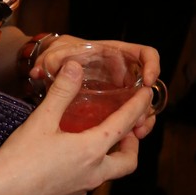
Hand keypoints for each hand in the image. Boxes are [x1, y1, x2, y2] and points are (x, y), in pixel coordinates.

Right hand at [0, 58, 153, 194]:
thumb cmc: (19, 158)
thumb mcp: (41, 120)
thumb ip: (62, 92)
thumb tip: (75, 66)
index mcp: (91, 151)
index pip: (124, 125)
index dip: (137, 108)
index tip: (148, 96)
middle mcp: (93, 174)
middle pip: (127, 161)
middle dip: (133, 143)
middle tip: (127, 127)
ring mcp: (80, 189)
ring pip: (108, 173)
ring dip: (112, 156)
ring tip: (100, 138)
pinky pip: (89, 182)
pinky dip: (91, 167)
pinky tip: (72, 157)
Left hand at [31, 34, 159, 138]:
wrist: (55, 65)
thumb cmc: (58, 56)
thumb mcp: (55, 57)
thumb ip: (51, 61)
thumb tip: (43, 70)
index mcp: (115, 53)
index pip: (145, 53)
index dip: (152, 65)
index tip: (148, 82)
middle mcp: (123, 71)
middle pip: (147, 86)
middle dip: (148, 104)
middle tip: (141, 121)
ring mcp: (121, 89)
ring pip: (142, 104)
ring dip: (143, 119)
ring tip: (137, 134)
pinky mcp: (115, 106)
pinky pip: (130, 117)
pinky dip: (132, 128)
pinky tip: (126, 141)